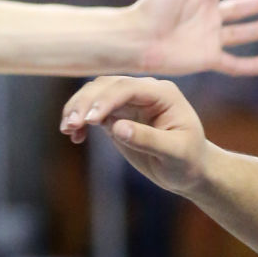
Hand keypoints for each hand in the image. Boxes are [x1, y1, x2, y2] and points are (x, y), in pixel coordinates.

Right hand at [60, 76, 208, 194]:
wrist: (190, 170)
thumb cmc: (189, 161)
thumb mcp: (175, 153)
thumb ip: (148, 139)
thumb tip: (117, 128)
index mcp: (162, 93)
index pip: (127, 88)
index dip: (106, 100)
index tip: (89, 120)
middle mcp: (144, 91)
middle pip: (106, 86)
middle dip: (86, 103)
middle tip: (70, 125)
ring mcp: (129, 101)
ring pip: (95, 94)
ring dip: (78, 108)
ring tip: (67, 129)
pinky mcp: (118, 114)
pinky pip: (93, 110)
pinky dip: (81, 120)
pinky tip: (74, 136)